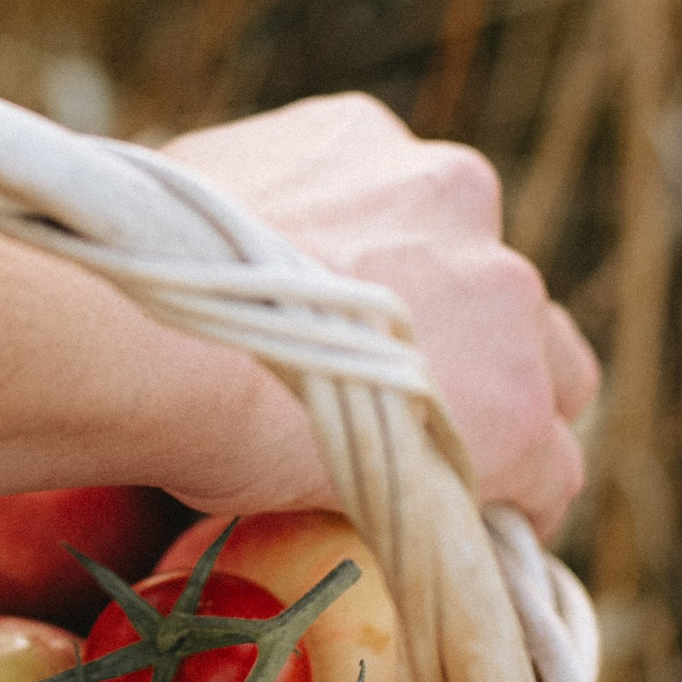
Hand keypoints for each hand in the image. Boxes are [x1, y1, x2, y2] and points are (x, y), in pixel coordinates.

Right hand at [154, 93, 597, 531]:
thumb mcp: (195, 212)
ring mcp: (502, 299)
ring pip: (547, 375)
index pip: (428, 225)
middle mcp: (456, 196)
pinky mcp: (518, 408)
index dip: (405, 298)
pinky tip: (454, 540)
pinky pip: (550, 475)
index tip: (364, 349)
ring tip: (428, 486)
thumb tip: (232, 281)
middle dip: (466, 352)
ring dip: (497, 425)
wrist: (143, 340)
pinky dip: (509, 510)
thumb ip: (254, 233)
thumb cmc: (130, 284)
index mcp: (372, 140)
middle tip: (399, 416)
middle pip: (503, 293)